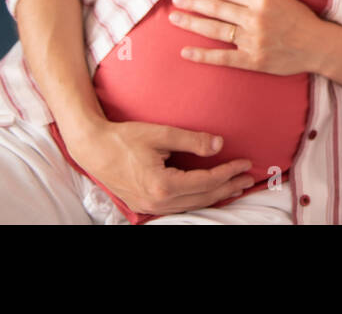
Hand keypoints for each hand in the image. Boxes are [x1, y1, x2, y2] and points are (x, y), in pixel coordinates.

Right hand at [62, 117, 254, 216]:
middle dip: (228, 187)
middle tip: (249, 178)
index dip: (228, 172)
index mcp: (163, 185)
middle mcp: (158, 202)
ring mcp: (150, 207)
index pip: (206, 181)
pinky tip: (208, 192)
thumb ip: (192, 140)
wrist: (93, 148)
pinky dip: (198, 199)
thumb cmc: (124, 138)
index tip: (245, 163)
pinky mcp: (145, 205)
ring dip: (216, 195)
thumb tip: (219, 145)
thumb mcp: (161, 134)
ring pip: (192, 205)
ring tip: (235, 186)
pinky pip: (180, 205)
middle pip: (203, 197)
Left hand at [169, 0, 325, 75]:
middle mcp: (256, 18)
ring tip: (174, 18)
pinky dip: (203, 55)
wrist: (317, 46)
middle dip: (193, 3)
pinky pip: (223, 58)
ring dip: (192, 23)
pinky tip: (186, 52)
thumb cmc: (298, 17)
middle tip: (175, 1)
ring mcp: (253, 40)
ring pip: (216, 30)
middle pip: (217, 9)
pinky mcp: (253, 61)